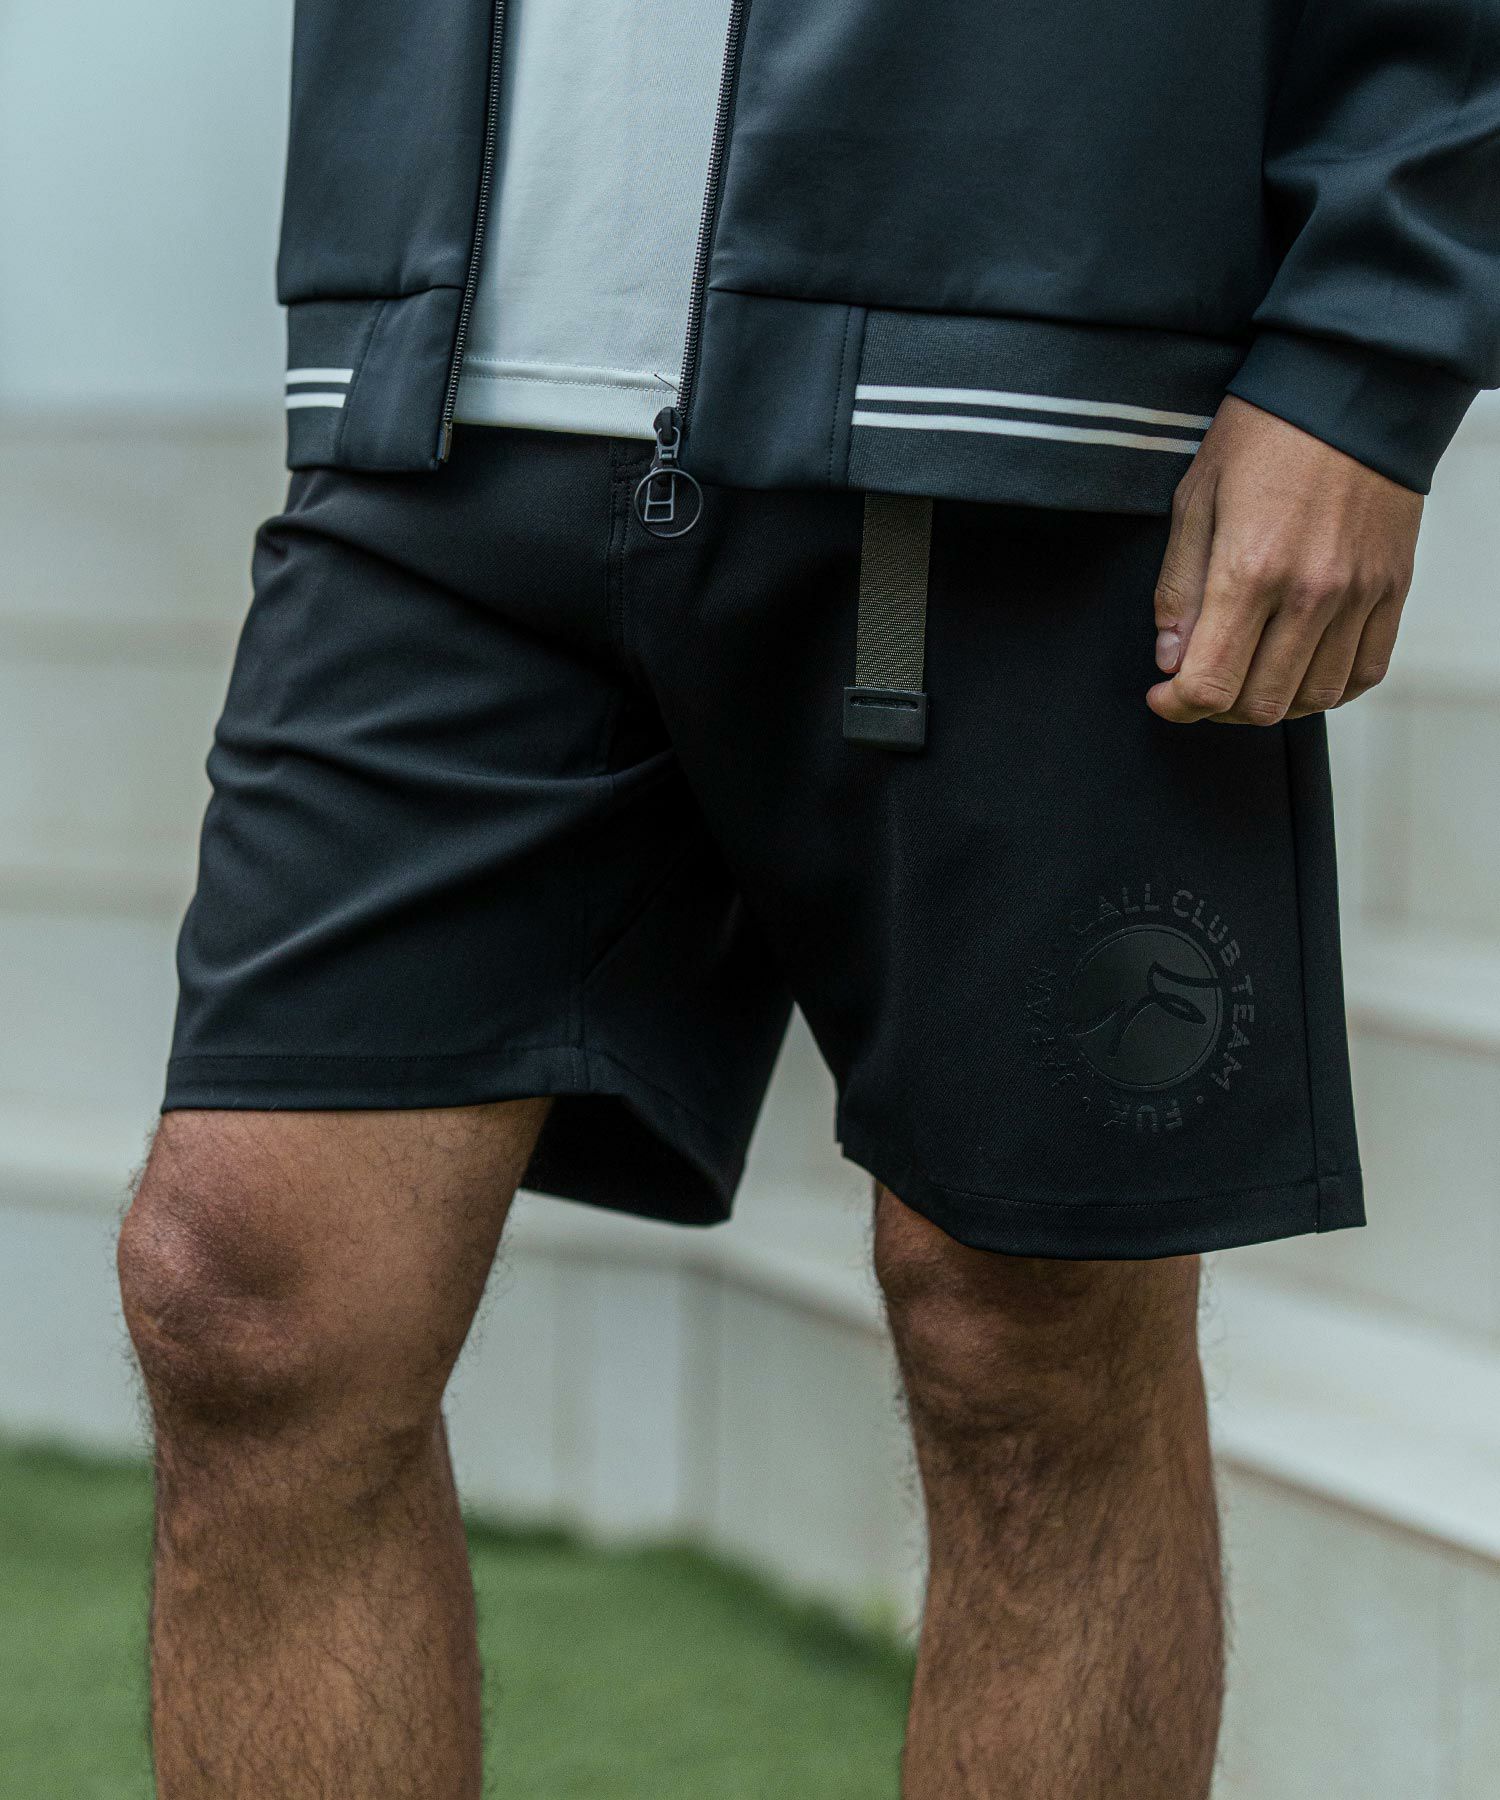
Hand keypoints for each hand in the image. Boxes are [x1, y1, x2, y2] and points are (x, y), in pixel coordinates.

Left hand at [1149, 396, 1423, 724]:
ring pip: (1314, 697)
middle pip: (1262, 703)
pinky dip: (1329, 687)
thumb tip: (1171, 658)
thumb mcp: (1194, 501)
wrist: (1350, 389)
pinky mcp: (1392, 588)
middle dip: (1218, 707)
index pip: (1211, 683)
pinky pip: (1365, 671)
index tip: (1163, 695)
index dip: (1178, 705)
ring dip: (1273, 702)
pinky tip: (1300, 668)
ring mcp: (1358, 594)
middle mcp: (1310, 592)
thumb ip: (1179, 588)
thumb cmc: (1263, 436)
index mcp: (1250, 570)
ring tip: (1249, 674)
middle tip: (1201, 681)